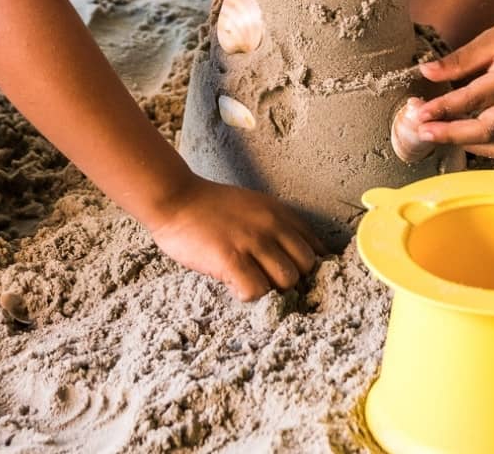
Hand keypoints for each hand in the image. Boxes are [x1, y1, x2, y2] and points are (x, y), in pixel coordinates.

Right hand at [150, 176, 324, 300]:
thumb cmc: (212, 207)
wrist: (177, 198)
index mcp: (281, 213)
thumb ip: (276, 227)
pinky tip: (233, 286)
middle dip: (292, 280)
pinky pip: (256, 291)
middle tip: (268, 282)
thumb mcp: (255, 207)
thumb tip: (296, 257)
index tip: (296, 277)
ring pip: (287, 280)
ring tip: (249, 282)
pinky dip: (247, 295)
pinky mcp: (231, 258)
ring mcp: (253, 241)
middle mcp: (272, 225)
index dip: (309, 268)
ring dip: (271, 289)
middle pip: (307, 266)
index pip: (316, 247)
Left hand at [415, 6, 493, 157]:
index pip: (472, 100)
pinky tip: (460, 134)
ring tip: (436, 133)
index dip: (443, 109)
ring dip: (463, 143)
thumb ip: (460, 59)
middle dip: (449, 134)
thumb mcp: (492, 38)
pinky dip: (480, 144)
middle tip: (421, 131)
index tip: (418, 113)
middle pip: (484, 131)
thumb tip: (426, 72)